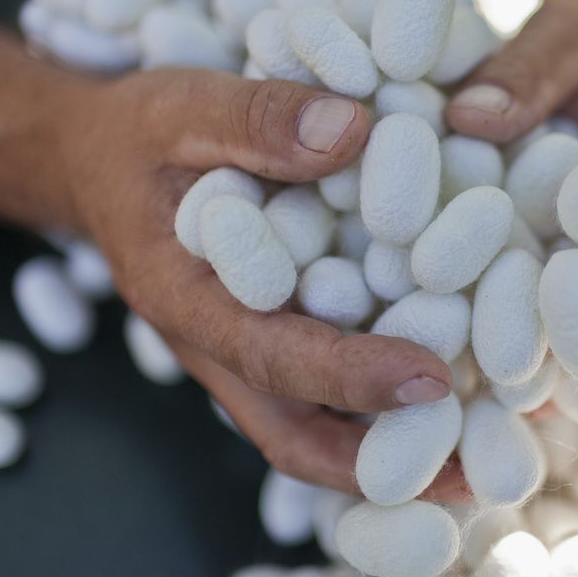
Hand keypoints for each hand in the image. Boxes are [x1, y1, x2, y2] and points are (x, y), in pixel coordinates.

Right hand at [55, 69, 465, 498]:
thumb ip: (256, 119)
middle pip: (295, 437)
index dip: (350, 376)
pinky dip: (381, 408)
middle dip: (379, 463)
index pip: (271, 356)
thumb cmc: (138, 137)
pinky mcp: (273, 338)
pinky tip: (454, 392)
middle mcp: (218, 346)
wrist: (100, 165)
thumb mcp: (180, 108)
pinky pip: (324, 394)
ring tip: (478, 457)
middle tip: (473, 469)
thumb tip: (352, 131)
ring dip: (388, 453)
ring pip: (314, 431)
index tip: (432, 379)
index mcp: (186, 299)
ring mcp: (246, 352)